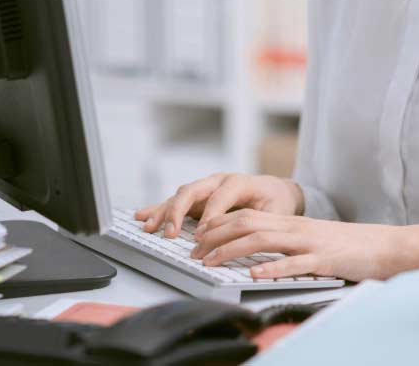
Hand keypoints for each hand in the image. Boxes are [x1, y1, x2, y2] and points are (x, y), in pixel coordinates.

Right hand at [135, 173, 303, 237]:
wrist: (276, 191)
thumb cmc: (276, 203)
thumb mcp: (276, 213)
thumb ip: (259, 222)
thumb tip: (239, 237)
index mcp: (240, 182)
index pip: (221, 195)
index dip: (210, 214)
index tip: (202, 234)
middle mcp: (219, 180)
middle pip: (193, 190)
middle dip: (179, 211)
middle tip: (171, 233)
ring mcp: (206, 187)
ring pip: (180, 195)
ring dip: (164, 211)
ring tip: (149, 226)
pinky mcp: (198, 198)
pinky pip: (176, 201)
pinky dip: (159, 208)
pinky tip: (142, 215)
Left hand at [190, 209, 418, 281]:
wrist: (387, 246)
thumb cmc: (350, 246)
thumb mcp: (312, 240)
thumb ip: (287, 243)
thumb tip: (258, 255)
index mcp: (292, 223)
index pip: (247, 216)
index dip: (218, 225)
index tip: (197, 237)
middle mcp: (296, 228)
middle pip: (247, 223)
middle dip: (215, 236)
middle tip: (194, 250)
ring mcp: (310, 243)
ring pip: (264, 239)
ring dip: (233, 250)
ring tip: (211, 261)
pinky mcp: (325, 260)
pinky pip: (295, 264)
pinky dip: (272, 269)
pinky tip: (254, 276)